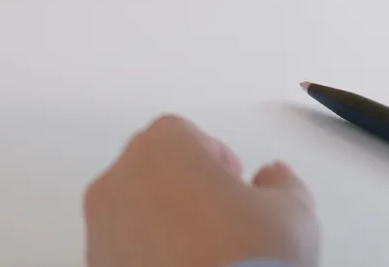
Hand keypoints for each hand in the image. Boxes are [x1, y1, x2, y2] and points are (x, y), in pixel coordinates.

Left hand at [84, 116, 318, 266]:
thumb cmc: (248, 257)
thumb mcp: (291, 213)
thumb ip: (281, 183)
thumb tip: (274, 178)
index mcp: (162, 147)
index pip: (184, 134)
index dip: (213, 156)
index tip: (234, 180)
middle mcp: (119, 178)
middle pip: (151, 168)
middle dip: (183, 185)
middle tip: (220, 217)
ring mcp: (100, 225)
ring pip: (131, 210)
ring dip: (161, 221)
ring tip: (201, 253)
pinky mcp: (97, 262)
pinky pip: (122, 249)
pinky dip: (145, 255)